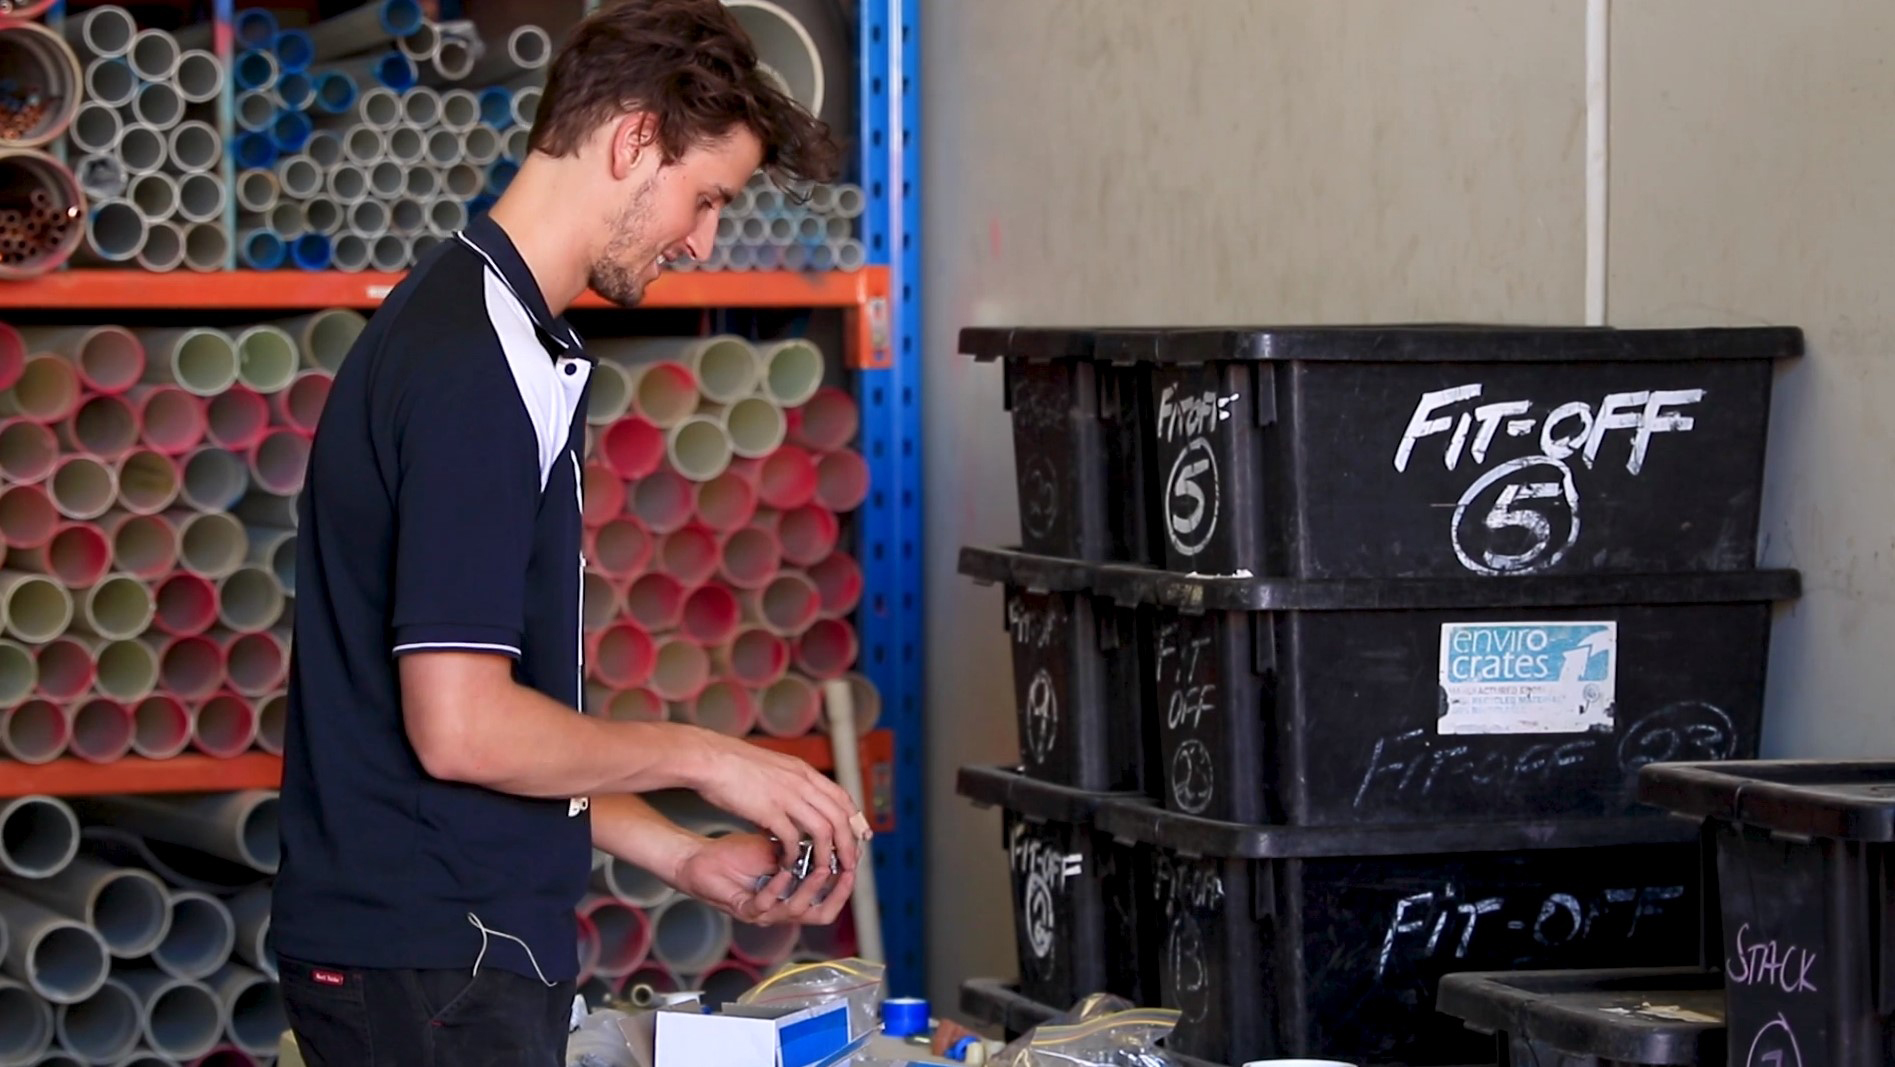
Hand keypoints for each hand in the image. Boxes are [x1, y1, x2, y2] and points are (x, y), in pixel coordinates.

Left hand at [673, 831, 855, 925]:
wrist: (700, 858)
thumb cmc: (735, 854)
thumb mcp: (777, 847)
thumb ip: (803, 849)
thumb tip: (832, 836)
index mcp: (792, 897)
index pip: (829, 901)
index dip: (844, 887)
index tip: (854, 864)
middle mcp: (781, 910)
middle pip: (821, 915)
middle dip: (837, 894)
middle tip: (845, 873)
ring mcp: (763, 913)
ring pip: (796, 912)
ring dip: (810, 888)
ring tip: (819, 868)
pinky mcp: (743, 910)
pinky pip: (765, 906)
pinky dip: (777, 888)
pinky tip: (783, 871)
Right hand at [689, 733, 866, 875]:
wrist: (709, 759)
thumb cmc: (733, 765)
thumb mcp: (773, 768)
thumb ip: (789, 784)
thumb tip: (795, 804)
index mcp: (803, 771)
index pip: (841, 797)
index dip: (853, 820)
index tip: (858, 837)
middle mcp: (801, 782)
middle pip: (839, 817)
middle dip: (848, 843)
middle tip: (848, 862)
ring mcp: (787, 796)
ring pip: (823, 831)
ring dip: (826, 855)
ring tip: (824, 871)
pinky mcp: (769, 811)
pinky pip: (792, 839)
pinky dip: (794, 855)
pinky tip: (790, 865)